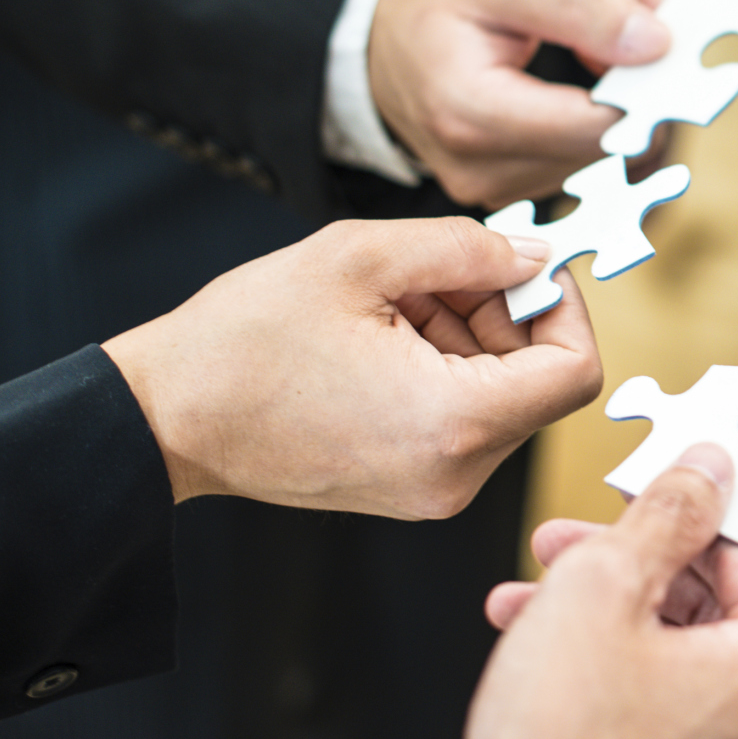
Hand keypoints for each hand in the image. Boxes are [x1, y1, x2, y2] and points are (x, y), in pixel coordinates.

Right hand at [101, 217, 602, 517]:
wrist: (161, 420)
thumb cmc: (243, 342)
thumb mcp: (362, 258)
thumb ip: (468, 249)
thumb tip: (534, 257)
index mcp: (455, 425)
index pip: (577, 370)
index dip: (563, 307)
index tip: (524, 267)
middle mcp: (456, 474)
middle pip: (539, 380)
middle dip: (504, 312)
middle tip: (437, 273)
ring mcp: (433, 488)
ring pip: (501, 394)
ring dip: (469, 333)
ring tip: (396, 300)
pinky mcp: (410, 486)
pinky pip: (463, 416)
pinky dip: (444, 364)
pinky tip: (385, 332)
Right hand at [369, 0, 674, 209]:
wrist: (365, 32)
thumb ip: (581, 10)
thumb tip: (658, 45)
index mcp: (473, 115)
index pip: (599, 128)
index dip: (648, 84)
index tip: (666, 26)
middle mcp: (481, 169)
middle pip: (608, 150)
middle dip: (642, 82)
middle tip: (643, 7)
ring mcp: (491, 187)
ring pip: (602, 158)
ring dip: (626, 95)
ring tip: (608, 23)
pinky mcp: (504, 187)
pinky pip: (579, 160)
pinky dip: (601, 113)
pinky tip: (596, 60)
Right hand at [453, 447, 737, 738]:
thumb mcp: (603, 588)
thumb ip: (666, 512)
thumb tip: (708, 467)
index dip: (673, 513)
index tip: (626, 497)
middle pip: (720, 603)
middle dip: (632, 570)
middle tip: (564, 547)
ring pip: (693, 656)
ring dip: (611, 620)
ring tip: (533, 601)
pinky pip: (687, 712)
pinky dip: (627, 679)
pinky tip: (550, 658)